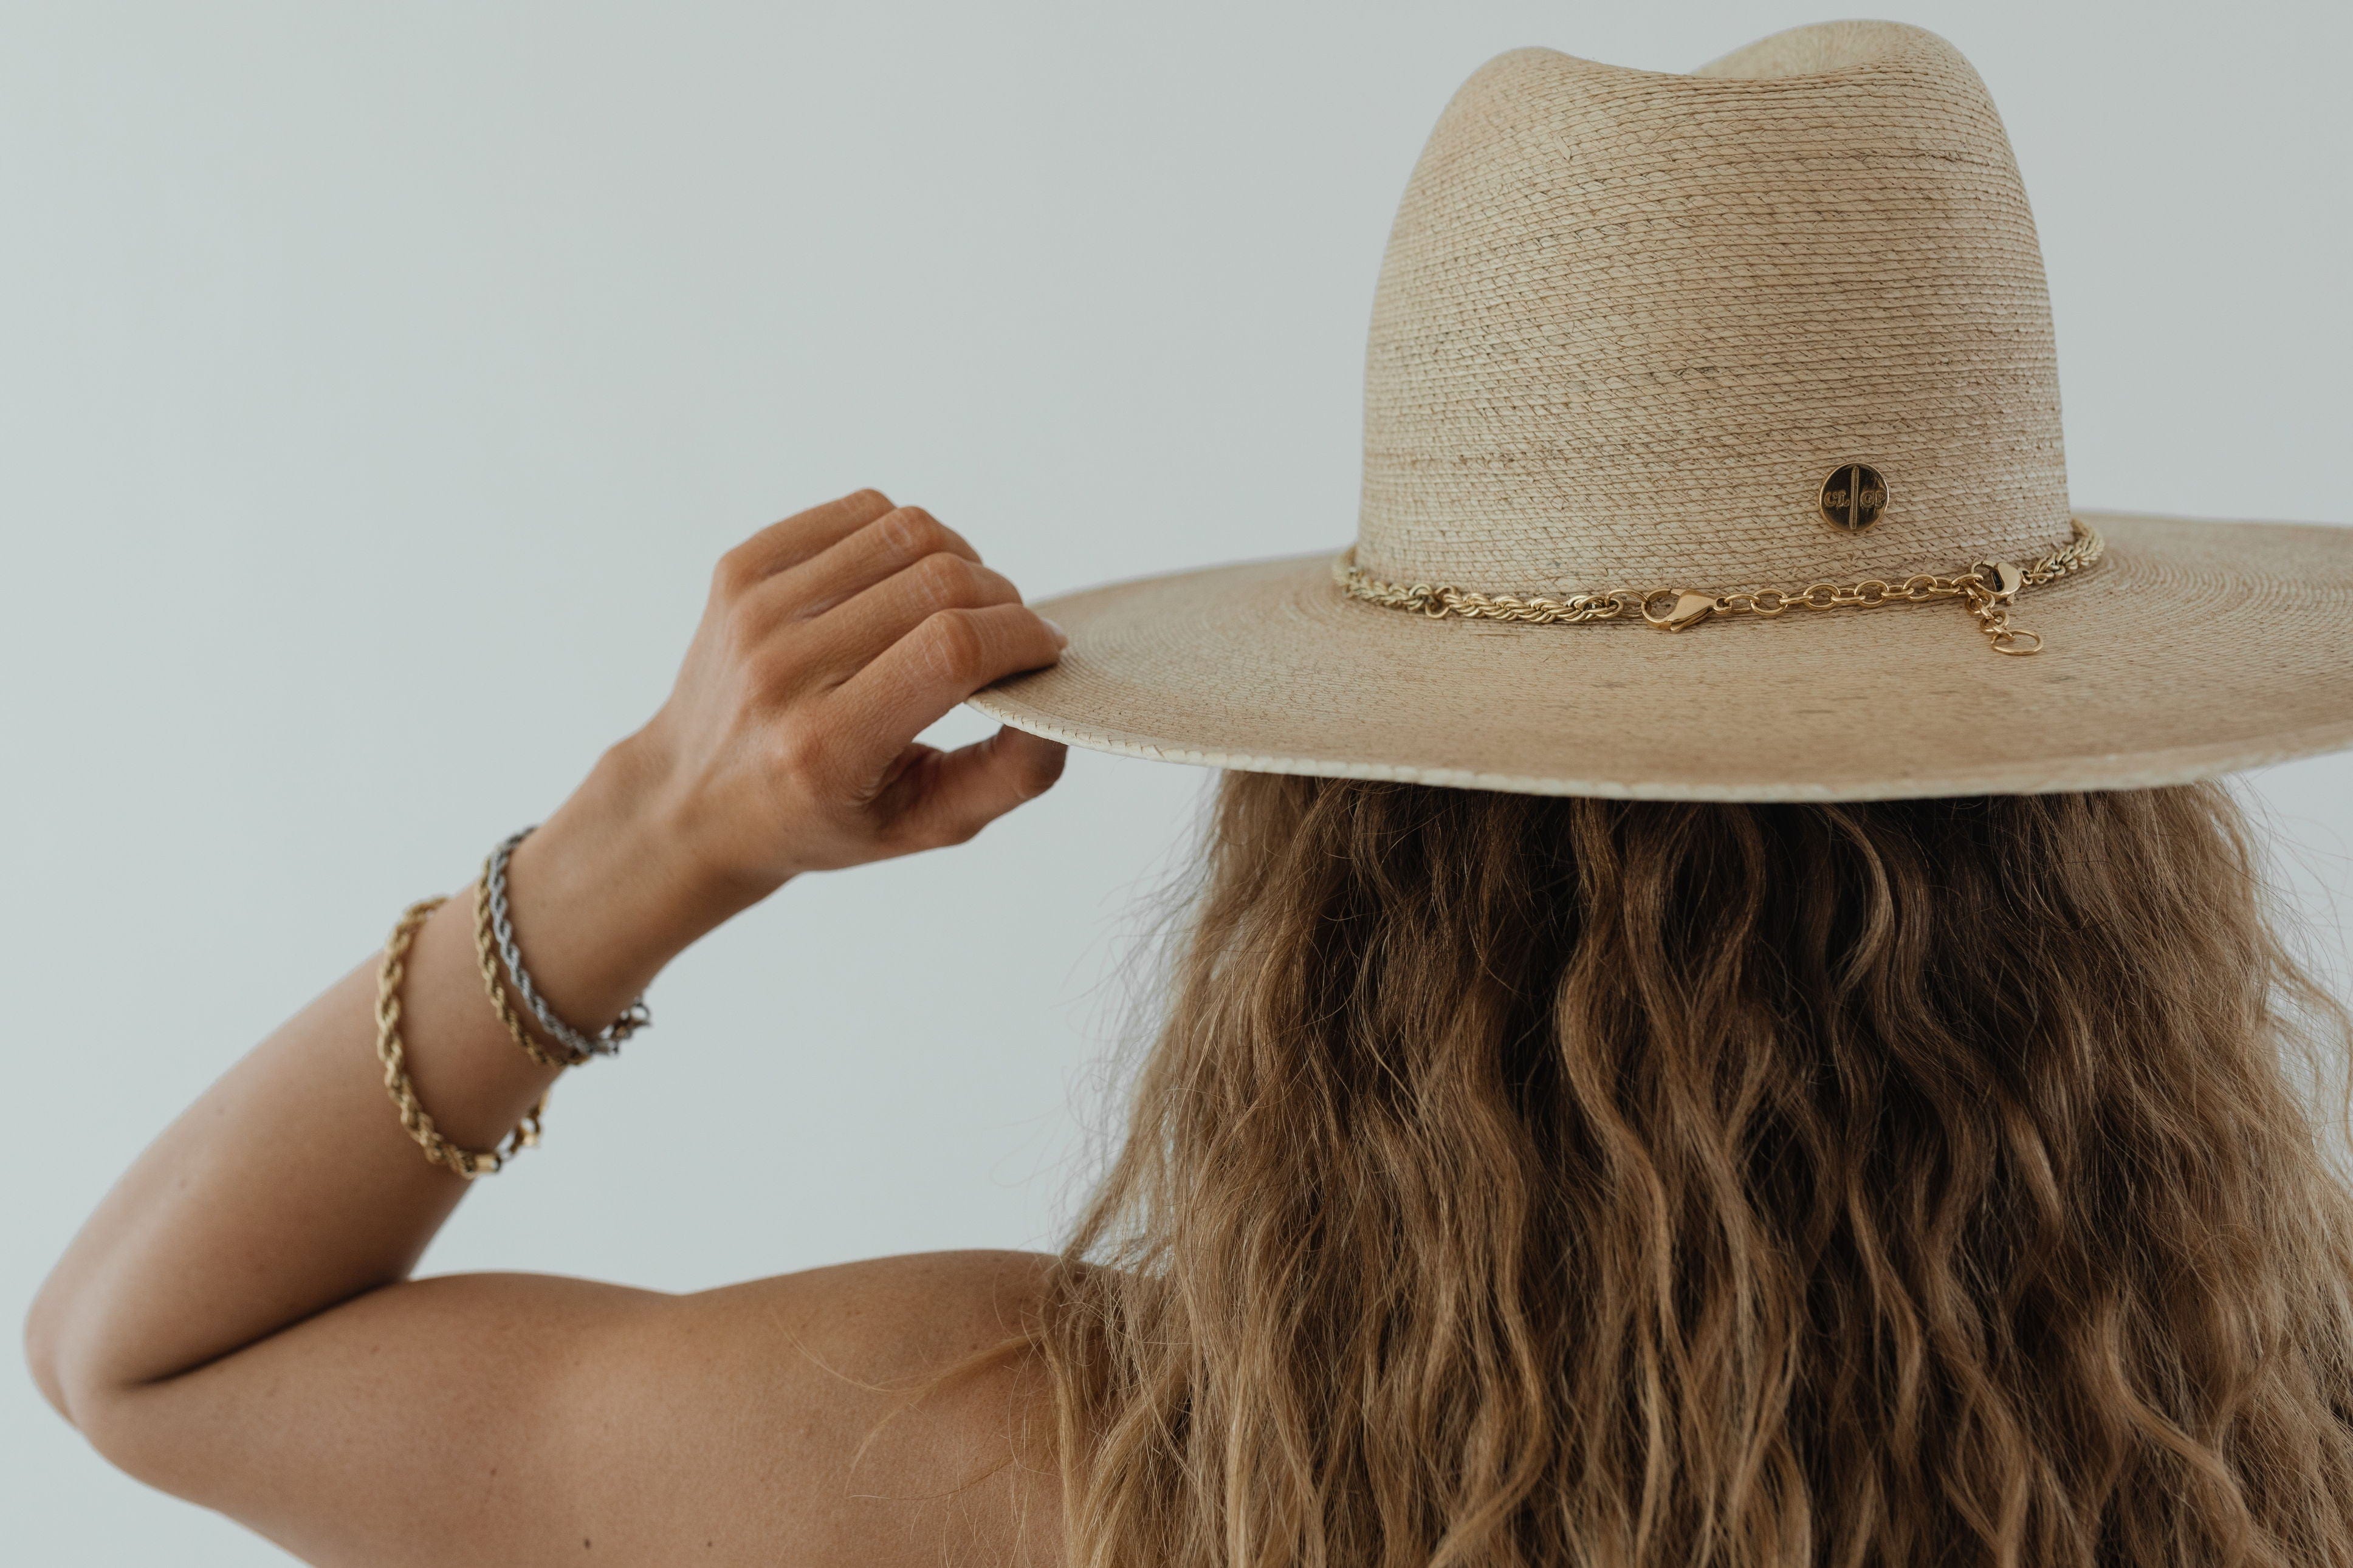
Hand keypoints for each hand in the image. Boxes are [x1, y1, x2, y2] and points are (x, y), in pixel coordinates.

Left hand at [534, 491, 1068, 968]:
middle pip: (937, 582)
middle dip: (1002, 599)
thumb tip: (1061, 710)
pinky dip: (905, 536)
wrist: (689, 800)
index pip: (951, 650)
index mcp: (826, 747)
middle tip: (1008, 634)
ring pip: (904, 532)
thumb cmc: (819, 818)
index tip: (1045, 651)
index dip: (1022, 636)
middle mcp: (782, 672)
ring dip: (961, 560)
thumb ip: (1007, 778)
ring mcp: (754, 611)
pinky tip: (905, 583)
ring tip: (962, 605)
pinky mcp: (740, 568)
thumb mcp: (921, 826)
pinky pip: (859, 512)